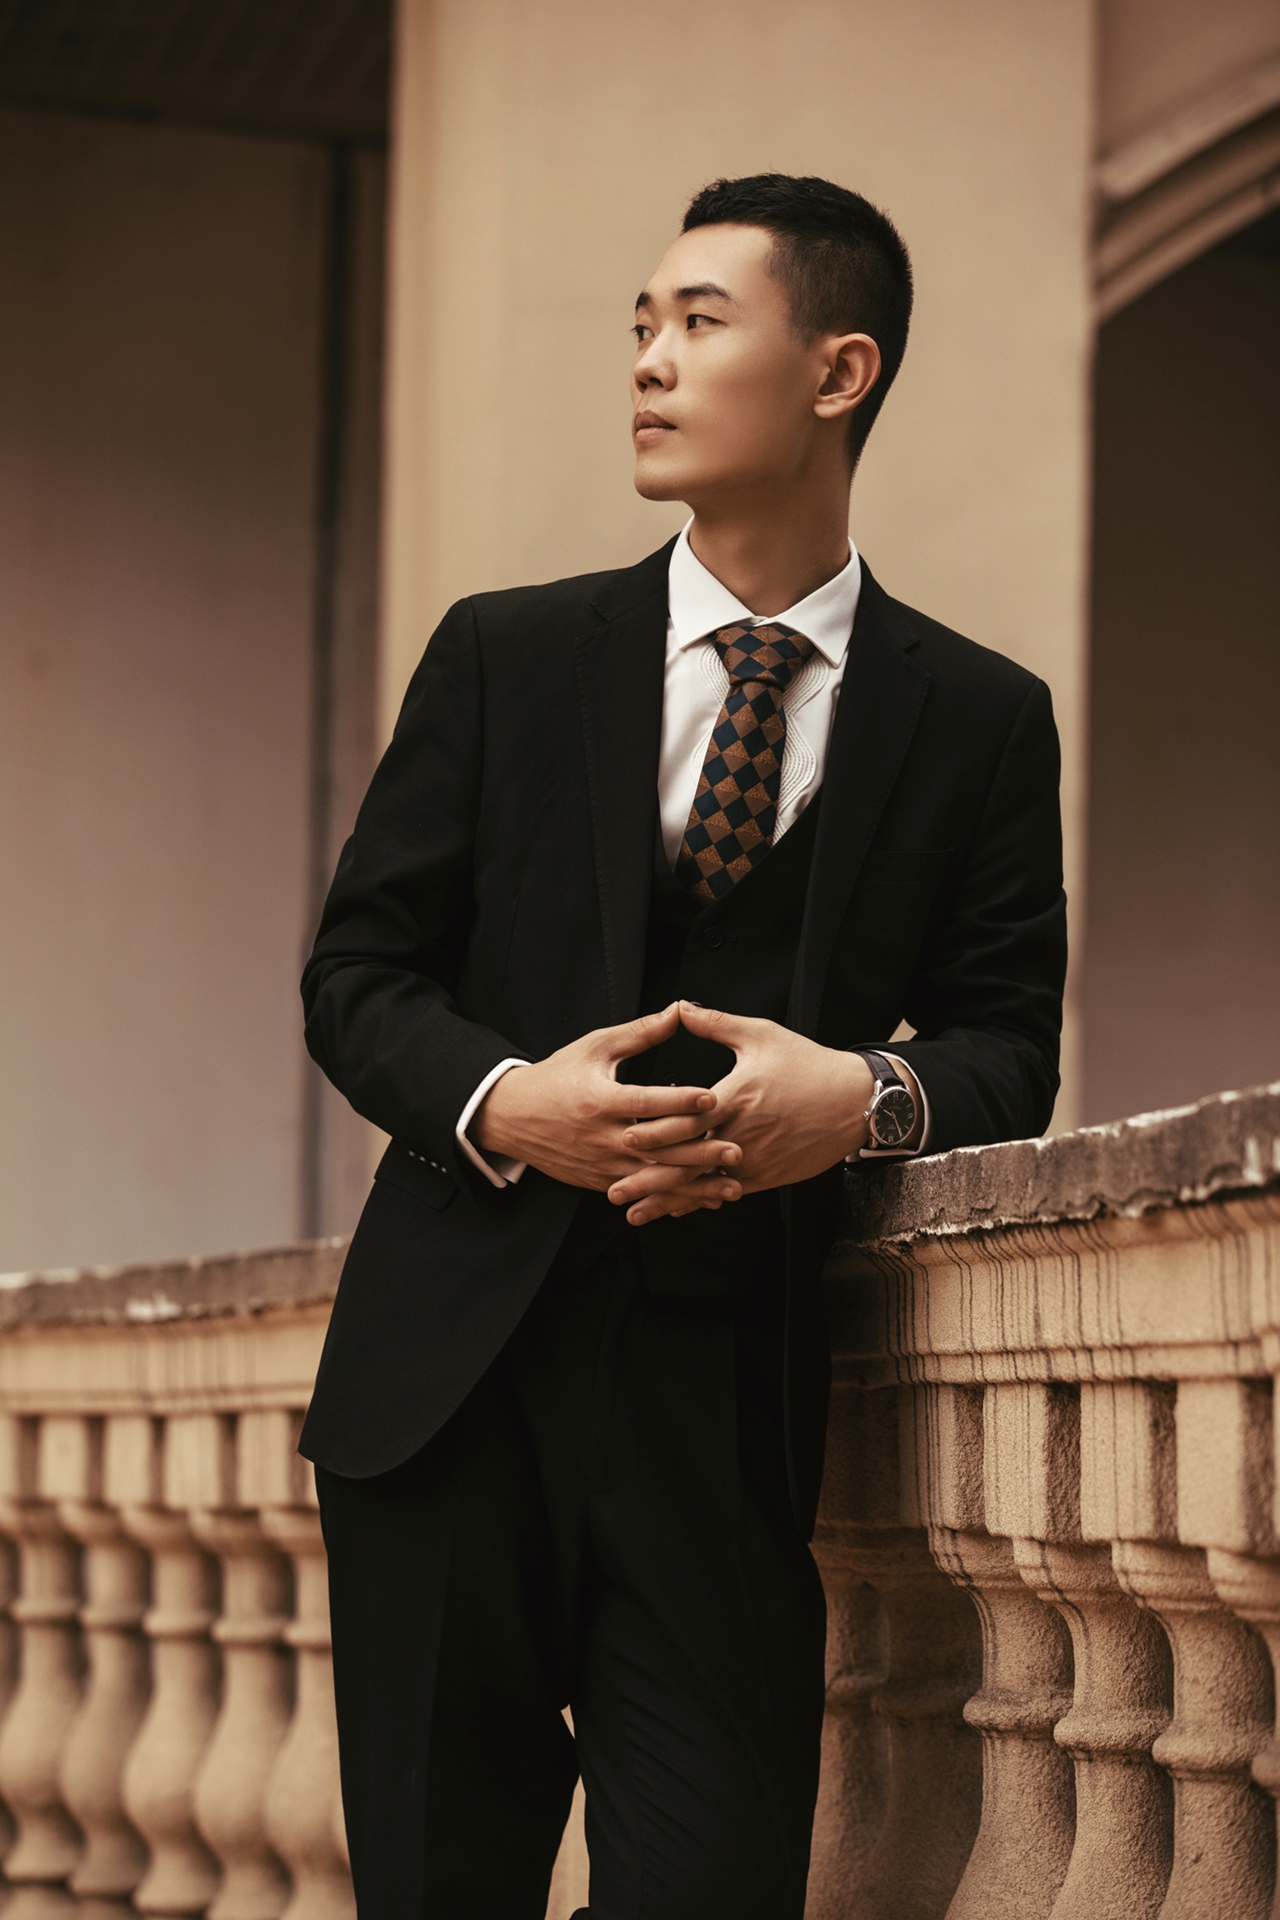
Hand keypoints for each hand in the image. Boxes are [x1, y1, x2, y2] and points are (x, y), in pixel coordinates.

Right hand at [472, 1002, 743, 1208]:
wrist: (512, 1116)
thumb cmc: (557, 1076)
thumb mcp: (595, 1047)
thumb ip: (640, 1032)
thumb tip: (680, 1010)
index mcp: (599, 1100)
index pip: (646, 1102)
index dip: (680, 1100)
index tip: (714, 1097)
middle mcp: (602, 1136)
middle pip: (657, 1147)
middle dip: (699, 1151)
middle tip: (735, 1149)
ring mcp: (601, 1164)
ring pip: (654, 1178)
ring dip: (694, 1185)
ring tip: (730, 1186)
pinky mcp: (601, 1181)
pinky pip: (642, 1192)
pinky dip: (673, 1196)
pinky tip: (702, 1198)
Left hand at [611, 1003, 877, 1224]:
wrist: (855, 1101)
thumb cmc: (807, 1064)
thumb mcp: (761, 1035)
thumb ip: (716, 1024)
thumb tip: (680, 1008)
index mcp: (734, 1099)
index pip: (685, 1120)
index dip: (653, 1131)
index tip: (621, 1137)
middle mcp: (740, 1135)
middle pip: (686, 1162)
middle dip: (647, 1179)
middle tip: (613, 1191)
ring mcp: (754, 1160)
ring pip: (702, 1185)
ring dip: (667, 1201)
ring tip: (634, 1214)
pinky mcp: (767, 1176)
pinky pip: (725, 1192)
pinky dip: (698, 1201)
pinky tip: (676, 1210)